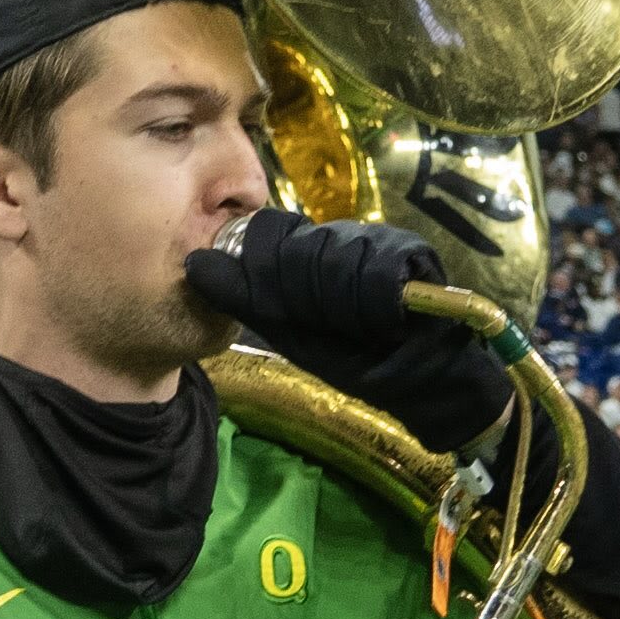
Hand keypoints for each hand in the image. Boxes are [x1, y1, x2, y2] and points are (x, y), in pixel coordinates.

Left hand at [186, 218, 513, 447]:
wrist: (423, 382)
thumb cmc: (357, 360)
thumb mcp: (292, 334)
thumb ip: (248, 300)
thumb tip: (196, 263)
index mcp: (308, 254)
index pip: (269, 235)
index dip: (267, 273)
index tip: (289, 314)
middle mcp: (340, 237)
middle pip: (298, 245)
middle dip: (304, 295)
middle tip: (332, 328)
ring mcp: (376, 239)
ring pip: (334, 254)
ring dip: (340, 303)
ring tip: (362, 329)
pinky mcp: (410, 251)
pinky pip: (375, 267)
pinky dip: (373, 303)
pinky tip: (383, 323)